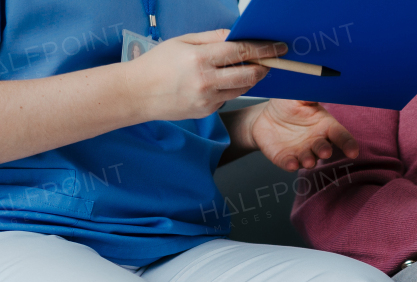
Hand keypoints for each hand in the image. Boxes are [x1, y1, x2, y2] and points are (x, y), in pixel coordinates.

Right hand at [124, 30, 285, 121]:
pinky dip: (230, 89)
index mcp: (199, 58)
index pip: (241, 52)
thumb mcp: (182, 42)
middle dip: (264, 67)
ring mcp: (207, 100)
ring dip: (250, 79)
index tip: (278, 47)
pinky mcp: (206, 112)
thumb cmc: (157, 64)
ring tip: (250, 69)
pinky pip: (227, 98)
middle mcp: (205, 81)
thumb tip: (236, 35)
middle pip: (248, 75)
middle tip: (272, 61)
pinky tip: (221, 83)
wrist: (137, 94)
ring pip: (241, 89)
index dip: (264, 49)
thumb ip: (212, 38)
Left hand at [238, 99, 358, 170]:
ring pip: (309, 159)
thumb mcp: (299, 94)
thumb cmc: (287, 104)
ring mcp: (301, 152)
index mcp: (324, 125)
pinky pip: (289, 163)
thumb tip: (323, 81)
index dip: (348, 144)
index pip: (340, 135)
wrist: (265, 117)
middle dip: (325, 151)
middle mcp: (315, 142)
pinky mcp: (286, 159)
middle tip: (325, 152)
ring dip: (309, 161)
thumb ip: (311, 92)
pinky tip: (291, 164)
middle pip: (324, 149)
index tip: (353, 152)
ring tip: (308, 161)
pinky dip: (290, 165)